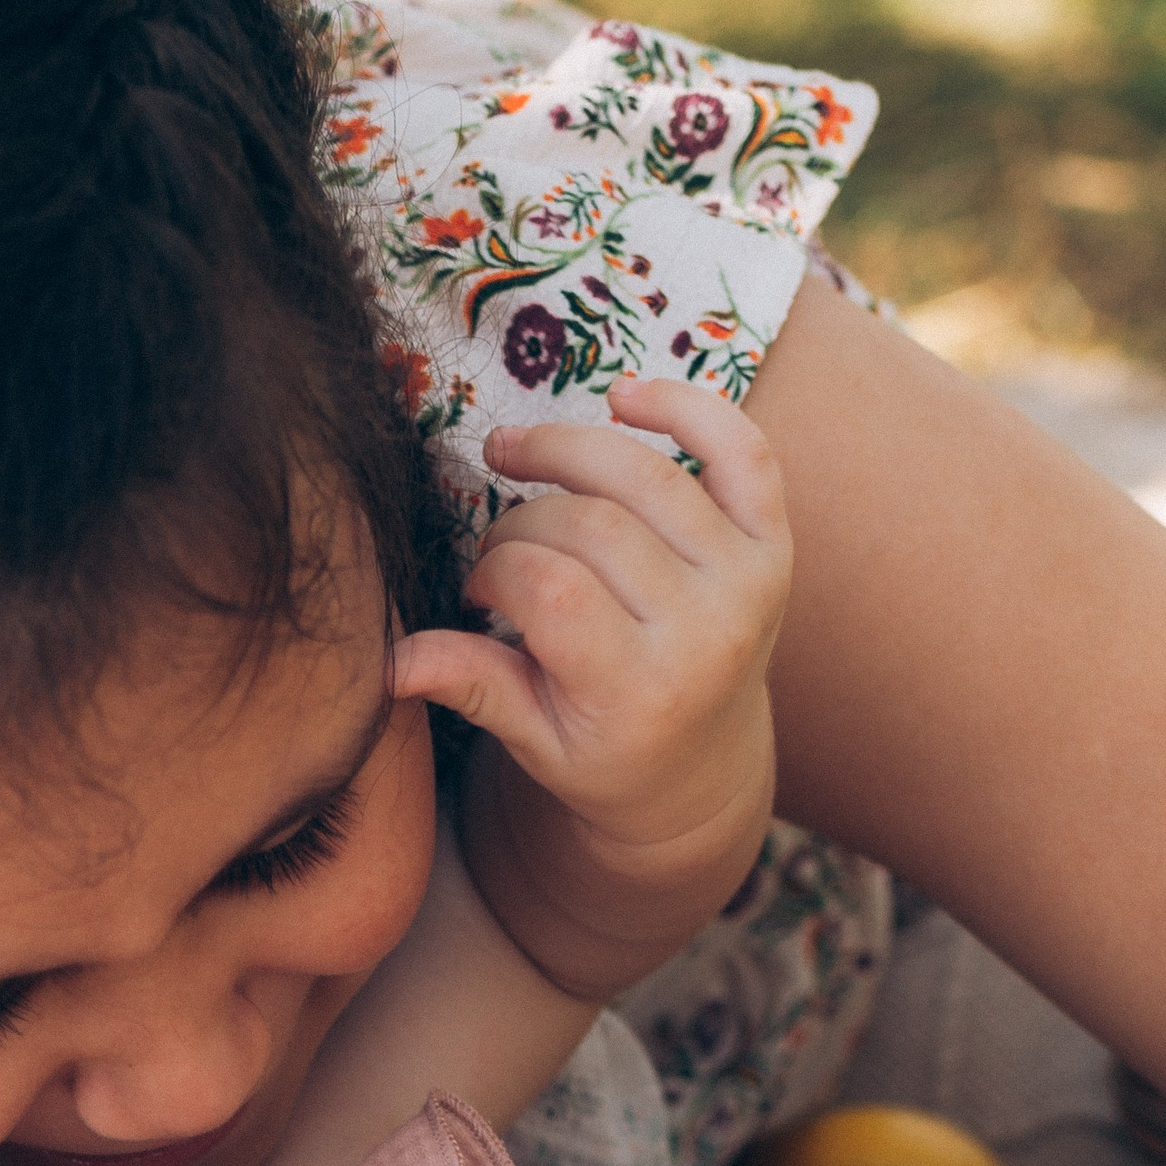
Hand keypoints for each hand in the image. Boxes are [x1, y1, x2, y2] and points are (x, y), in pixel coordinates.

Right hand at [394, 376, 788, 1003]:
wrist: (704, 768)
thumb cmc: (605, 752)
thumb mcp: (534, 739)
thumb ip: (475, 687)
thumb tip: (391, 663)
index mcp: (642, 690)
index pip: (551, 589)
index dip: (495, 571)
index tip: (477, 591)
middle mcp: (709, 631)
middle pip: (591, 525)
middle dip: (521, 523)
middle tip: (499, 551)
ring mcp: (749, 580)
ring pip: (645, 474)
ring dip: (566, 448)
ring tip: (515, 455)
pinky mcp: (774, 543)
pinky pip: (741, 449)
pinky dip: (684, 407)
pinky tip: (623, 396)